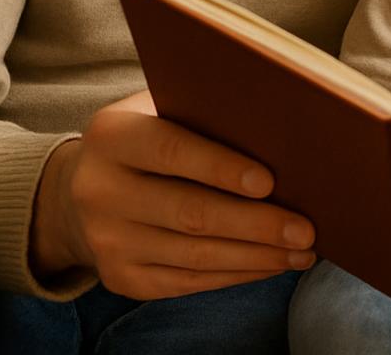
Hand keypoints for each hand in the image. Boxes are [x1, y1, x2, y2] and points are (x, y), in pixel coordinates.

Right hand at [29, 90, 315, 298]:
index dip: (221, 167)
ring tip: (302, 251)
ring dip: (256, 256)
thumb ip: (203, 113)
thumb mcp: (161, 110)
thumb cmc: (150, 137)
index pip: (170, 150)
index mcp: (111, 135)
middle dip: (254, 224)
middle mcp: (99, 190)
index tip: (270, 182)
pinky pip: (188, 281)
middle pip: (189, 213)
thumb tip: (281, 130)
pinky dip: (237, 274)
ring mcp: (107, 240)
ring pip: (194, 255)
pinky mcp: (120, 278)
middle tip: (305, 229)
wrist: (84, 190)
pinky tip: (272, 264)